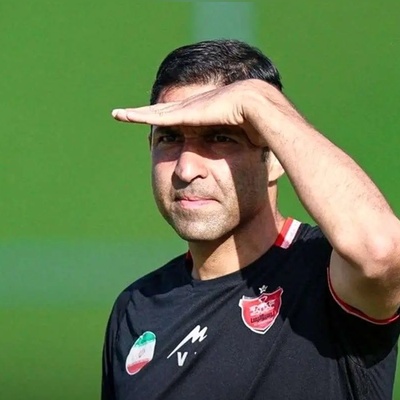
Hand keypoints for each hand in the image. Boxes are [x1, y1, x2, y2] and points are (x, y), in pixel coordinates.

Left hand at [111, 79, 297, 146]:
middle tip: (126, 114)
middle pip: (163, 113)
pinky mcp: (183, 113)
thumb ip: (235, 151)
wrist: (257, 108)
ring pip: (155, 113)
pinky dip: (139, 115)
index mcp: (203, 119)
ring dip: (137, 113)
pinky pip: (156, 116)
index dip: (168, 121)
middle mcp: (191, 112)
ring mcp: (186, 110)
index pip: (180, 120)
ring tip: (119, 114)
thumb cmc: (255, 127)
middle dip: (146, 113)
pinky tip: (125, 116)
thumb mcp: (241, 145)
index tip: (157, 124)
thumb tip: (249, 162)